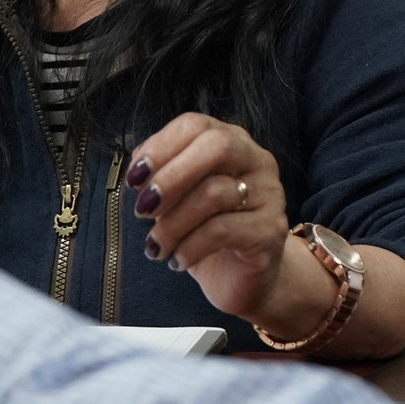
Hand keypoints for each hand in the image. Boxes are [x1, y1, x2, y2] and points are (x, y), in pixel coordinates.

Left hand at [128, 113, 292, 320]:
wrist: (241, 278)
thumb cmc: (207, 232)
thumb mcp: (178, 199)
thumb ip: (162, 174)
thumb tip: (139, 165)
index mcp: (232, 142)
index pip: (195, 125)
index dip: (160, 147)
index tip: (134, 179)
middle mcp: (256, 160)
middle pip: (216, 146)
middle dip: (171, 177)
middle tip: (143, 209)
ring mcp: (269, 194)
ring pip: (214, 193)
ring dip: (172, 224)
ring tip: (156, 246)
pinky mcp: (270, 230)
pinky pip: (222, 230)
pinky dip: (189, 247)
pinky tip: (178, 260)